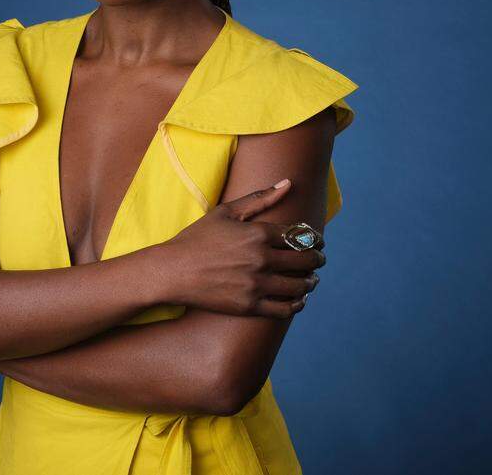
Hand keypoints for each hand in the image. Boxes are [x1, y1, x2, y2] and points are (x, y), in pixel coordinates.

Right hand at [156, 180, 325, 318]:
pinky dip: (296, 304)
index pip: (300, 235)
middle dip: (317, 259)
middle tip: (319, 260)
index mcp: (258, 233)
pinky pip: (284, 309)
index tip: (317, 240)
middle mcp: (261, 259)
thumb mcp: (226, 212)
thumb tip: (288, 183)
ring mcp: (256, 284)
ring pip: (298, 285)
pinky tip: (297, 299)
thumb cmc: (197, 238)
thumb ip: (260, 198)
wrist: (172, 271)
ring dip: (310, 282)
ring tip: (310, 280)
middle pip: (305, 260)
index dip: (314, 238)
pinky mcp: (249, 306)